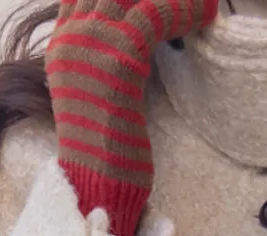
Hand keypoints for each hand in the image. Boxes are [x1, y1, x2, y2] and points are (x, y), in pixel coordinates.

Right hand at [45, 0, 218, 235]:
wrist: (97, 187)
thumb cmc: (107, 155)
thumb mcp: (99, 97)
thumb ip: (108, 63)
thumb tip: (140, 42)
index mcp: (60, 46)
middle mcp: (70, 39)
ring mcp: (90, 46)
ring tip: (203, 3)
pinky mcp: (118, 61)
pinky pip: (154, 14)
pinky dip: (184, 10)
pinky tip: (206, 14)